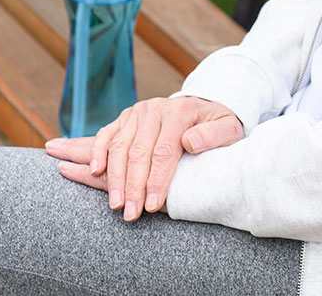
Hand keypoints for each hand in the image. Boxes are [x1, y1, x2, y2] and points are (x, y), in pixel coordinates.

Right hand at [45, 95, 242, 220]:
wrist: (204, 107)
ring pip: (119, 146)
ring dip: (112, 177)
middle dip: (132, 186)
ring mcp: (136, 112)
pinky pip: (105, 135)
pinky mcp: (124, 119)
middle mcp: (155, 109)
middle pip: (138, 151)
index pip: (164, 150)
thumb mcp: (229, 128)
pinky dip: (96, 152)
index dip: (157, 179)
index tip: (152, 206)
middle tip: (129, 213)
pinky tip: (92, 171)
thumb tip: (191, 141)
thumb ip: (215, 135)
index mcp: (179, 112)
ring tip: (113, 203)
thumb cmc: (218, 126)